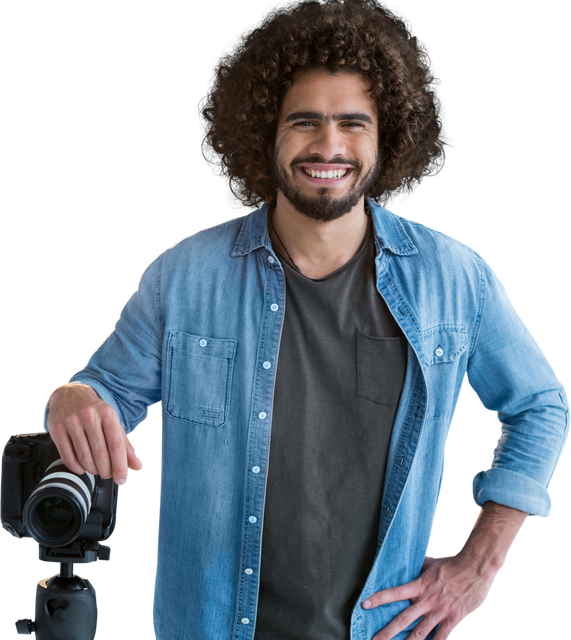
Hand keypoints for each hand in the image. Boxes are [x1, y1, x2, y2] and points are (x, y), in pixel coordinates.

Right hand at [47, 383, 144, 486]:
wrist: (69, 394)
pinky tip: (82, 467)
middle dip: (106, 471)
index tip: (122, 478)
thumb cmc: (95, 411)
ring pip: (84, 458)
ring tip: (96, 469)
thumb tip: (137, 467)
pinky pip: (68, 457)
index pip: (116, 445)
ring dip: (92, 470)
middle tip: (108, 474)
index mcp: (107, 413)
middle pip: (100, 454)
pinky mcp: (57, 429)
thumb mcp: (113, 423)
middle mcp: (89, 416)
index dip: (120, 466)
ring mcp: (71, 422)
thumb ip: (126, 446)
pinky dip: (77, 468)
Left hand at [362, 551, 500, 639]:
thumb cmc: (453, 564)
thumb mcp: (431, 563)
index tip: (364, 604)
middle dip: (387, 632)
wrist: (474, 567)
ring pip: (419, 634)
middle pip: (402, 619)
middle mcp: (426, 601)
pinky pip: (441, 639)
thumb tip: (409, 563)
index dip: (379, 599)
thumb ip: (419, 568)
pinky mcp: (453, 620)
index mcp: (419, 586)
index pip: (394, 593)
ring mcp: (439, 612)